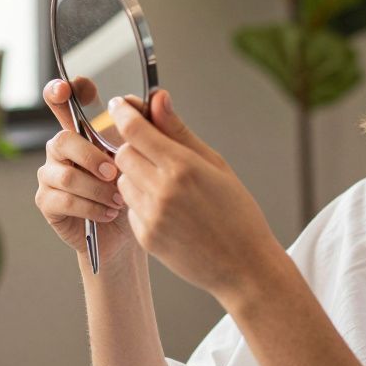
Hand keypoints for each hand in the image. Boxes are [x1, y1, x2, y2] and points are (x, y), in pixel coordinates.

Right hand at [34, 79, 136, 267]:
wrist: (125, 234)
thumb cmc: (133, 191)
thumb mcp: (144, 157)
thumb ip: (146, 127)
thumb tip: (159, 96)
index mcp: (82, 131)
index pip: (63, 102)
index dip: (60, 91)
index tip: (66, 88)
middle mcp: (61, 149)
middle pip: (63, 139)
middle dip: (91, 157)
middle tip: (115, 174)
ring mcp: (50, 174)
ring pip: (66, 175)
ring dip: (96, 189)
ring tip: (118, 201)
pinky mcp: (46, 200)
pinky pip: (62, 199)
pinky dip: (90, 207)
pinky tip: (107, 213)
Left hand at [109, 89, 283, 302]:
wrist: (244, 266)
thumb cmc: (238, 212)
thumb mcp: (215, 164)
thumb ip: (179, 131)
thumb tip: (157, 99)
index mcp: (183, 167)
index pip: (134, 129)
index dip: (124, 112)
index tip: (121, 105)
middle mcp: (162, 190)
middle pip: (122, 153)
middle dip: (133, 147)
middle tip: (152, 150)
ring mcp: (151, 216)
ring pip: (123, 180)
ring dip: (136, 175)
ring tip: (166, 184)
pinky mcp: (145, 237)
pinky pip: (130, 208)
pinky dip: (141, 202)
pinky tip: (169, 210)